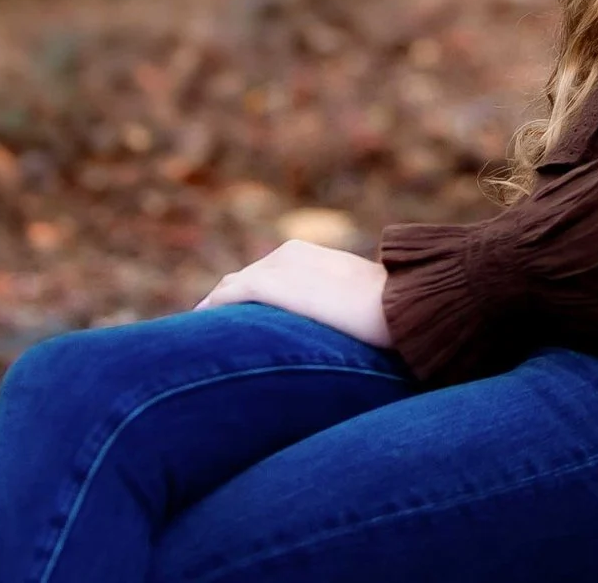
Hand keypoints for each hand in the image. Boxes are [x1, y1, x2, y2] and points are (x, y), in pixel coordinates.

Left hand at [195, 240, 394, 348]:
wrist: (399, 304)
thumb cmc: (391, 310)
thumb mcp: (357, 302)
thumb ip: (336, 307)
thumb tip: (341, 331)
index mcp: (306, 254)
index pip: (262, 275)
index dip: (243, 301)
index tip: (233, 326)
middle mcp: (286, 254)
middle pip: (241, 281)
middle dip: (224, 306)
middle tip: (207, 339)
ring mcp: (277, 267)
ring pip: (230, 289)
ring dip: (214, 311)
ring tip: (198, 342)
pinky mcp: (270, 285)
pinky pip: (228, 297)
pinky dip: (211, 312)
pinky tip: (201, 334)